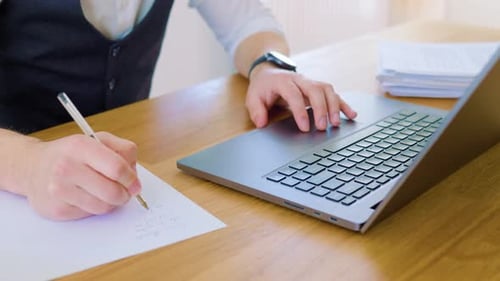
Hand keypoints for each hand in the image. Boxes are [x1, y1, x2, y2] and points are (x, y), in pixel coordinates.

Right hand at [22, 132, 140, 219]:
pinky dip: (95, 207)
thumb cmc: (71, 154)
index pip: (116, 168)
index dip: (131, 179)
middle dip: (125, 194)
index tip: (135, 183)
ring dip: (112, 202)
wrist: (33, 167)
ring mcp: (59, 190)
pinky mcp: (57, 210)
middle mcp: (66, 167)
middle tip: (125, 192)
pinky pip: (90, 214)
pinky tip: (88, 197)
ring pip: (104, 206)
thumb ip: (123, 151)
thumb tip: (134, 176)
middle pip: (112, 191)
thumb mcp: (97, 140)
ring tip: (106, 192)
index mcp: (80, 147)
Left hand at [246, 66, 356, 131]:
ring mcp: (311, 82)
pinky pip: (334, 94)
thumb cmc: (263, 87)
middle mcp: (300, 79)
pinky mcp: (318, 88)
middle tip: (321, 127)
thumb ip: (256, 110)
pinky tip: (351, 115)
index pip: (294, 95)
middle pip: (315, 90)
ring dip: (334, 106)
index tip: (304, 127)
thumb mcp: (253, 97)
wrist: (270, 72)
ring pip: (327, 89)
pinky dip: (343, 104)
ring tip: (335, 124)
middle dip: (321, 109)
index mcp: (283, 81)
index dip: (300, 111)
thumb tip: (261, 123)